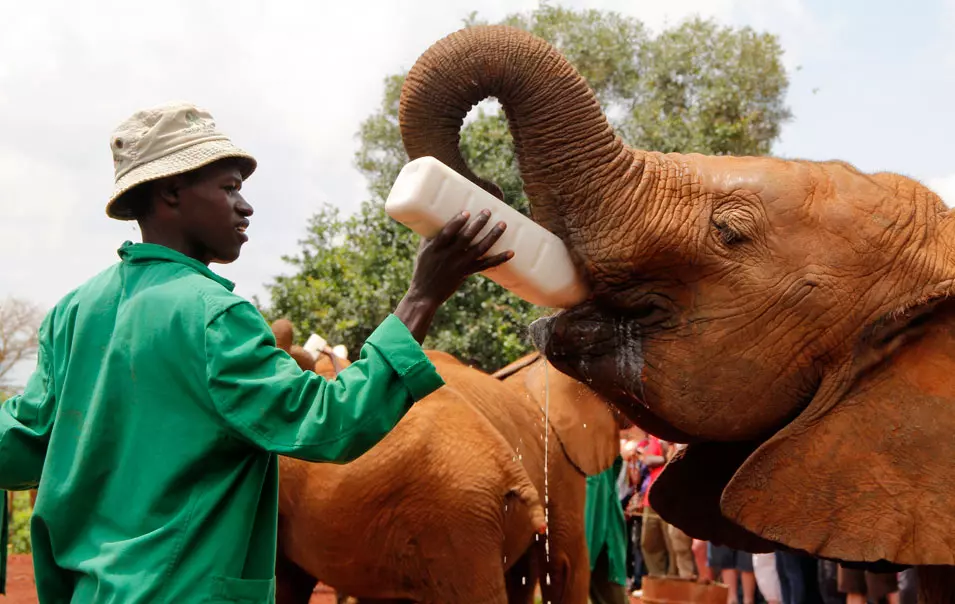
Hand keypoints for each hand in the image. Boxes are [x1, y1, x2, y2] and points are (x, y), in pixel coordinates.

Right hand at [394, 210, 512, 342]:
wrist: (426, 294)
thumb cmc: (423, 269)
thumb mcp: (423, 251)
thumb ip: (432, 236)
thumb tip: (438, 217)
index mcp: (436, 249)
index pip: (448, 233)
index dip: (457, 222)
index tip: (466, 212)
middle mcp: (449, 256)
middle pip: (467, 238)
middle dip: (478, 224)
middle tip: (488, 212)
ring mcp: (460, 265)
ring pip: (480, 249)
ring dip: (493, 236)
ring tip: (502, 224)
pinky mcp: (467, 272)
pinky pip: (486, 265)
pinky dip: (500, 259)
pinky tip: (511, 252)